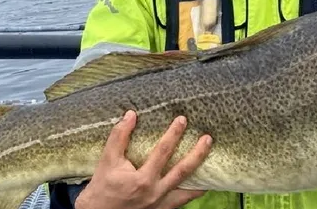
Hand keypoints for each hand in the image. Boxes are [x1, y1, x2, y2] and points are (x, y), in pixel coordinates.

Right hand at [75, 110, 212, 208]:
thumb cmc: (102, 187)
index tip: (182, 120)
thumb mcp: (107, 160)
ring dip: (201, 178)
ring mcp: (160, 205)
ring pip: (187, 191)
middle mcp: (155, 193)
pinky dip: (192, 194)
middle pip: (183, 171)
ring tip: (214, 165)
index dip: (173, 134)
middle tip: (208, 138)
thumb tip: (130, 115)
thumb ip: (119, 137)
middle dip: (197, 153)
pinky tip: (201, 186)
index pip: (163, 152)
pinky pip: (181, 203)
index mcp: (142, 179)